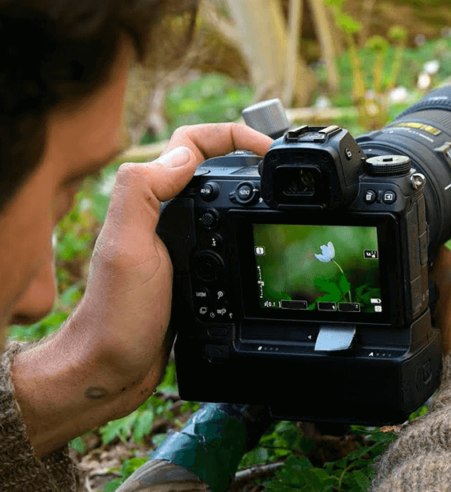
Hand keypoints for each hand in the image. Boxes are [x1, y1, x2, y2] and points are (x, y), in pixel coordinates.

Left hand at [13, 124, 271, 454]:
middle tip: (283, 168)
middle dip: (248, 155)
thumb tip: (186, 153)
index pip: (193, 144)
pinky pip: (225, 234)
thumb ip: (144, 192)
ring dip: (250, 189)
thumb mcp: (128, 247)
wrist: (114, 367)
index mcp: (153, 201)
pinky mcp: (194, 268)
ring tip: (282, 198)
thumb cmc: (118, 314)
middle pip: (211, 165)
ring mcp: (181, 241)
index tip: (268, 150)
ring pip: (220, 199)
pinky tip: (264, 243)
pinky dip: (247, 227)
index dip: (233, 136)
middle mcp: (165, 215)